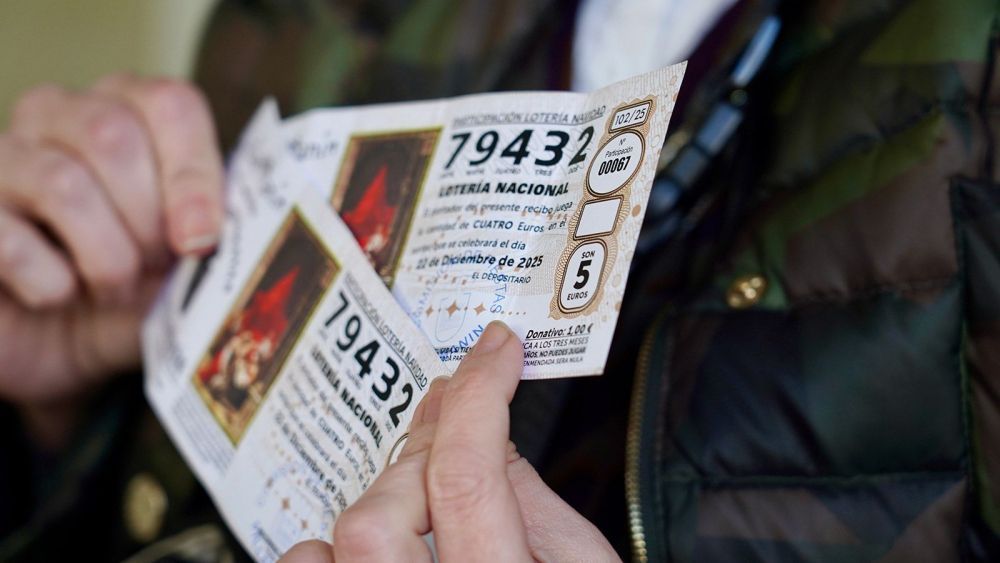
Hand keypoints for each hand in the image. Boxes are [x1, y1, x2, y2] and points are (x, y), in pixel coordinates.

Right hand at [0, 75, 223, 416]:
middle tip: (154, 269)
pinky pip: (11, 238)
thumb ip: (212, 246)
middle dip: (148, 222)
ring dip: (105, 257)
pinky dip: (52, 283)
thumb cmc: (126, 295)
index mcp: (128, 112)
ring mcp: (3, 157)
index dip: (193, 172)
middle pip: (115, 137)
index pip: (170, 103)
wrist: (52, 346)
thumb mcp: (181, 272)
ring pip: (64, 184)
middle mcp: (59, 115)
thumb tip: (247, 238)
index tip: (203, 240)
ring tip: (111, 289)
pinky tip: (57, 296)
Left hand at [280, 322, 619, 561]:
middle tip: (461, 410)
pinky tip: (370, 547)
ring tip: (427, 487)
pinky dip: (331, 549)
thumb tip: (493, 435)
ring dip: (383, 496)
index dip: (481, 395)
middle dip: (428, 448)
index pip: (470, 477)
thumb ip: (540, 506)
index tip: (496, 349)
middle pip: (381, 512)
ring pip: (336, 543)